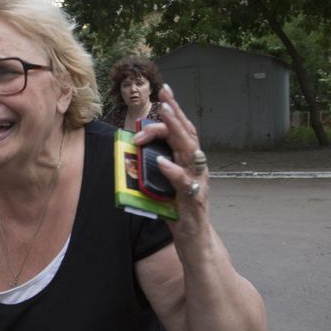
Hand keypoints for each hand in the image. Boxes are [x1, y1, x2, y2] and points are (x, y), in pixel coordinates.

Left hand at [132, 85, 208, 224]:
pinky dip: (172, 171)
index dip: (174, 110)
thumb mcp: (162, 183)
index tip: (164, 91)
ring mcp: (197, 181)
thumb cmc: (177, 210)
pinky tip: (162, 162)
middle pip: (187, 133)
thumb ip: (153, 167)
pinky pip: (184, 182)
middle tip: (163, 95)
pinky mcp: (194, 198)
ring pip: (189, 150)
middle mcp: (196, 166)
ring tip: (164, 114)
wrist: (194, 239)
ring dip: (175, 131)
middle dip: (175, 112)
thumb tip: (132, 153)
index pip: (183, 130)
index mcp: (188, 160)